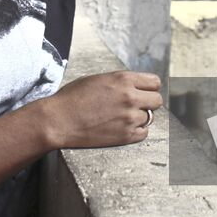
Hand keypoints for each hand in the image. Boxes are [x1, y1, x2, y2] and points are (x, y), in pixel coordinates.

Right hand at [36, 70, 162, 148]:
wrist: (59, 120)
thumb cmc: (73, 98)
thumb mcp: (99, 79)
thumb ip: (121, 82)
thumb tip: (136, 87)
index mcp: (123, 79)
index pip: (155, 82)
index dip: (149, 87)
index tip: (144, 92)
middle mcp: (130, 97)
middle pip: (157, 100)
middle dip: (148, 102)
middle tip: (136, 106)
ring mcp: (129, 117)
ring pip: (149, 117)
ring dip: (139, 117)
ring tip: (121, 117)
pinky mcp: (125, 136)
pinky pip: (143, 133)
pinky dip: (136, 131)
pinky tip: (122, 127)